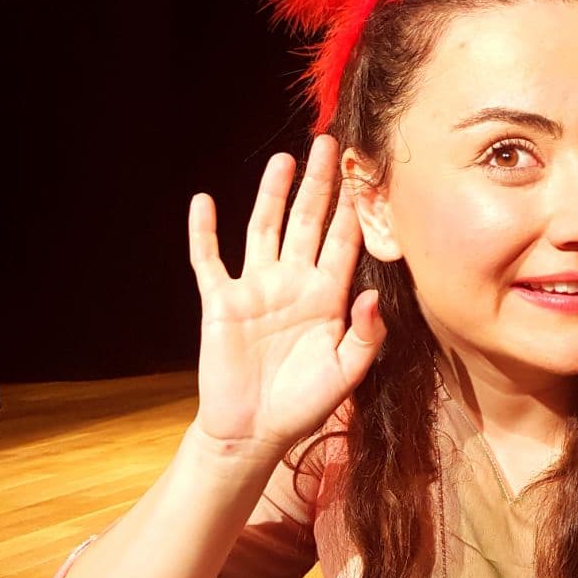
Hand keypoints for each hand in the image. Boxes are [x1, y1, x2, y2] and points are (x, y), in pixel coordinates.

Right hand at [187, 134, 384, 459]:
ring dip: (273, 194)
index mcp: (328, 296)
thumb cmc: (306, 404)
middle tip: (330, 145)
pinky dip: (203, 232)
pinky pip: (208, 260)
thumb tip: (373, 297)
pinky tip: (204, 202)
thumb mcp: (346, 373)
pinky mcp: (220, 301)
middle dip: (319, 185)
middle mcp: (293, 283)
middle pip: (308, 222)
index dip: (354, 208)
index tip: (365, 172)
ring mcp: (256, 288)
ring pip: (264, 229)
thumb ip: (366, 337)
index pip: (344, 242)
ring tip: (286, 160)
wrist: (254, 432)